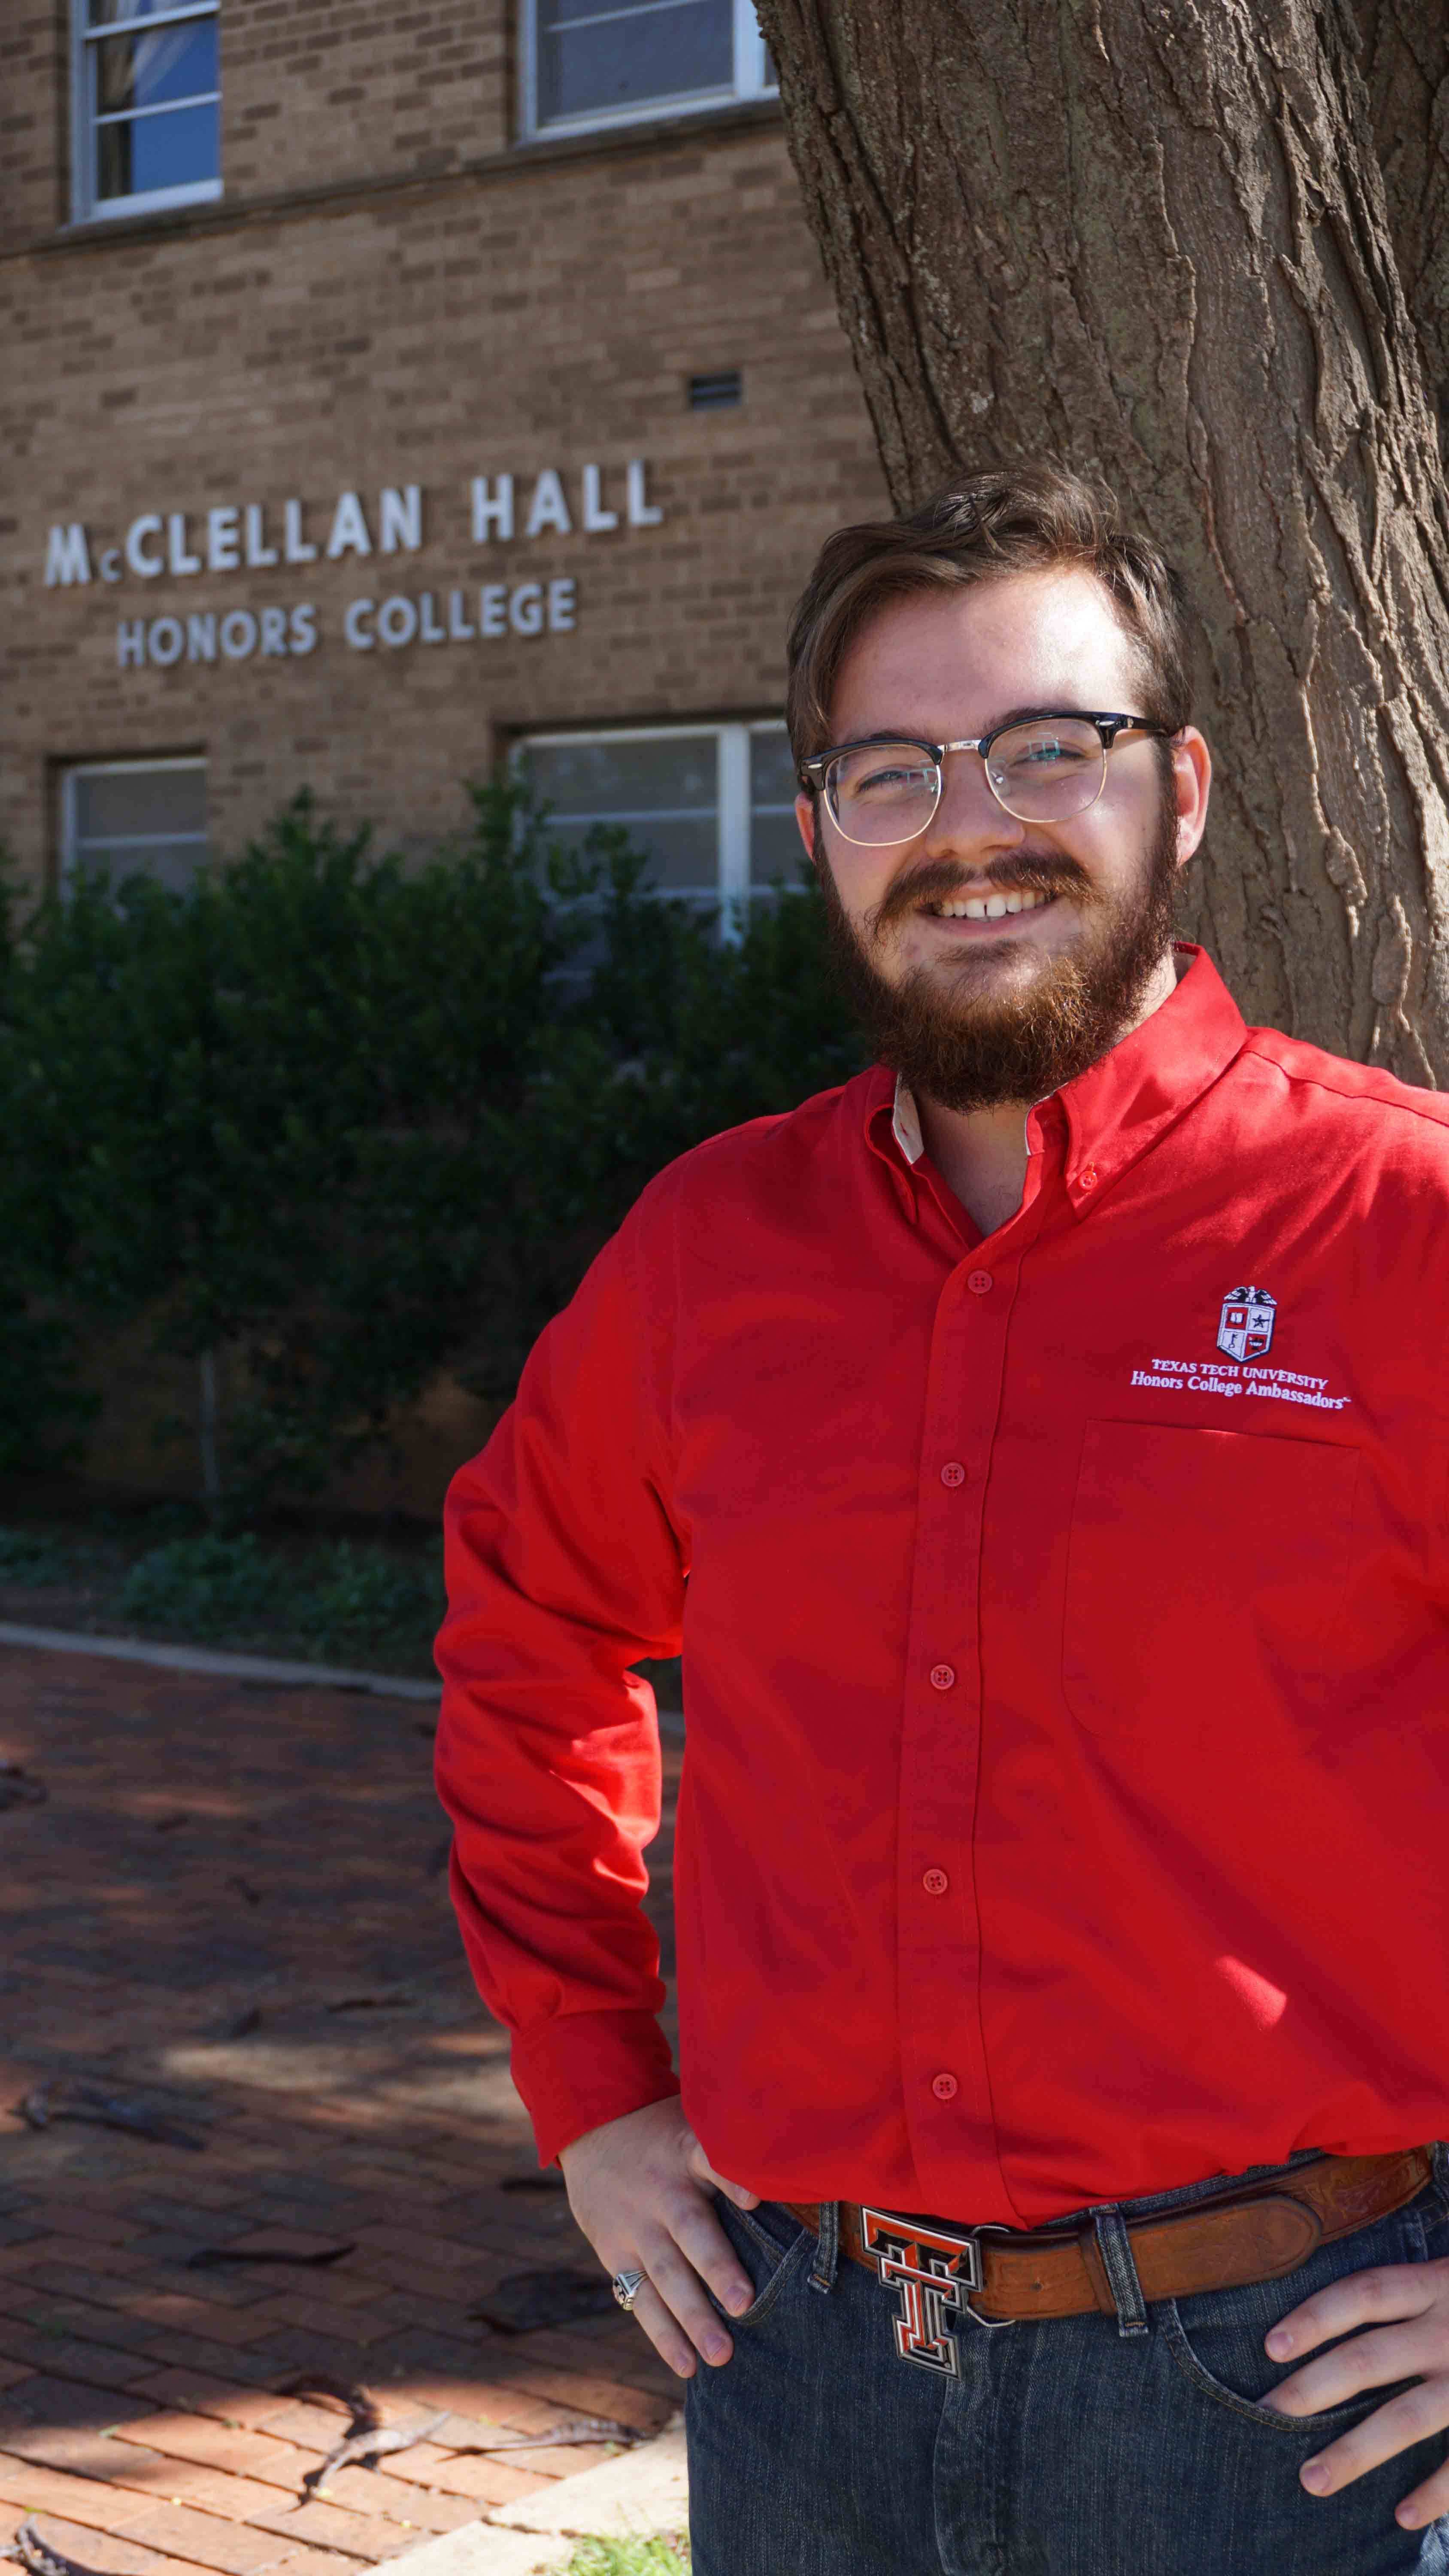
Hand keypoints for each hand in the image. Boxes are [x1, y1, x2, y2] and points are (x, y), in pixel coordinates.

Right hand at [559, 2096, 760, 2377]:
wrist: (592, 2129)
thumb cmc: (664, 2134)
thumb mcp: (696, 2123)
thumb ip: (732, 2151)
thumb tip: (791, 2172)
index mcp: (685, 2153)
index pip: (710, 2161)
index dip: (732, 2179)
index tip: (755, 2201)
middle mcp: (660, 2192)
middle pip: (689, 2231)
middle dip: (716, 2269)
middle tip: (743, 2305)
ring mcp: (635, 2226)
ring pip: (664, 2275)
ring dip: (691, 2318)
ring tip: (719, 2356)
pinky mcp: (614, 2252)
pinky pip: (639, 2297)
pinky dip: (662, 2332)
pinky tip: (685, 2364)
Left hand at [1261, 2252, 1448, 2528]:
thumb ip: (1413, 2295)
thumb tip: (1347, 2322)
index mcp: (1438, 2286)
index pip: (1363, 2294)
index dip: (1316, 2315)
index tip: (1271, 2345)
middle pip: (1371, 2357)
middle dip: (1314, 2388)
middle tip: (1266, 2414)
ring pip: (1408, 2416)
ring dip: (1357, 2451)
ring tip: (1312, 2479)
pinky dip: (1438, 2491)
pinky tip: (1404, 2515)